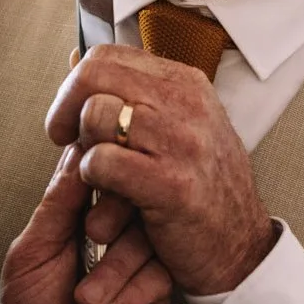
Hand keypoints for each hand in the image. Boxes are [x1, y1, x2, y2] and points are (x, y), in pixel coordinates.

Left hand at [0, 145, 171, 303]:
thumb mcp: (33, 249)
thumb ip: (57, 201)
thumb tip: (78, 146)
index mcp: (82, 212)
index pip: (108, 172)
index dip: (109, 172)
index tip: (103, 181)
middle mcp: (116, 230)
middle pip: (139, 198)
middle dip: (113, 222)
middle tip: (90, 243)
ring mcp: (139, 259)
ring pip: (153, 237)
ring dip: (116, 270)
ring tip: (85, 299)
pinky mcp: (158, 292)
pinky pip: (162, 275)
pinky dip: (132, 295)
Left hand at [45, 44, 279, 298]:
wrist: (241, 248)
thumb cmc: (201, 189)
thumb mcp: (178, 126)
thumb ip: (131, 95)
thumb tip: (76, 57)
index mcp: (185, 83)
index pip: (108, 55)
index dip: (75, 83)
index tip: (69, 114)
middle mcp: (187, 103)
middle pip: (94, 76)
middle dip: (65, 108)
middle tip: (62, 138)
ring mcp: (182, 142)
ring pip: (96, 115)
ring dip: (83, 146)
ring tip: (95, 169)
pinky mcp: (172, 184)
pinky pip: (103, 161)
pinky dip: (91, 177)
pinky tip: (106, 190)